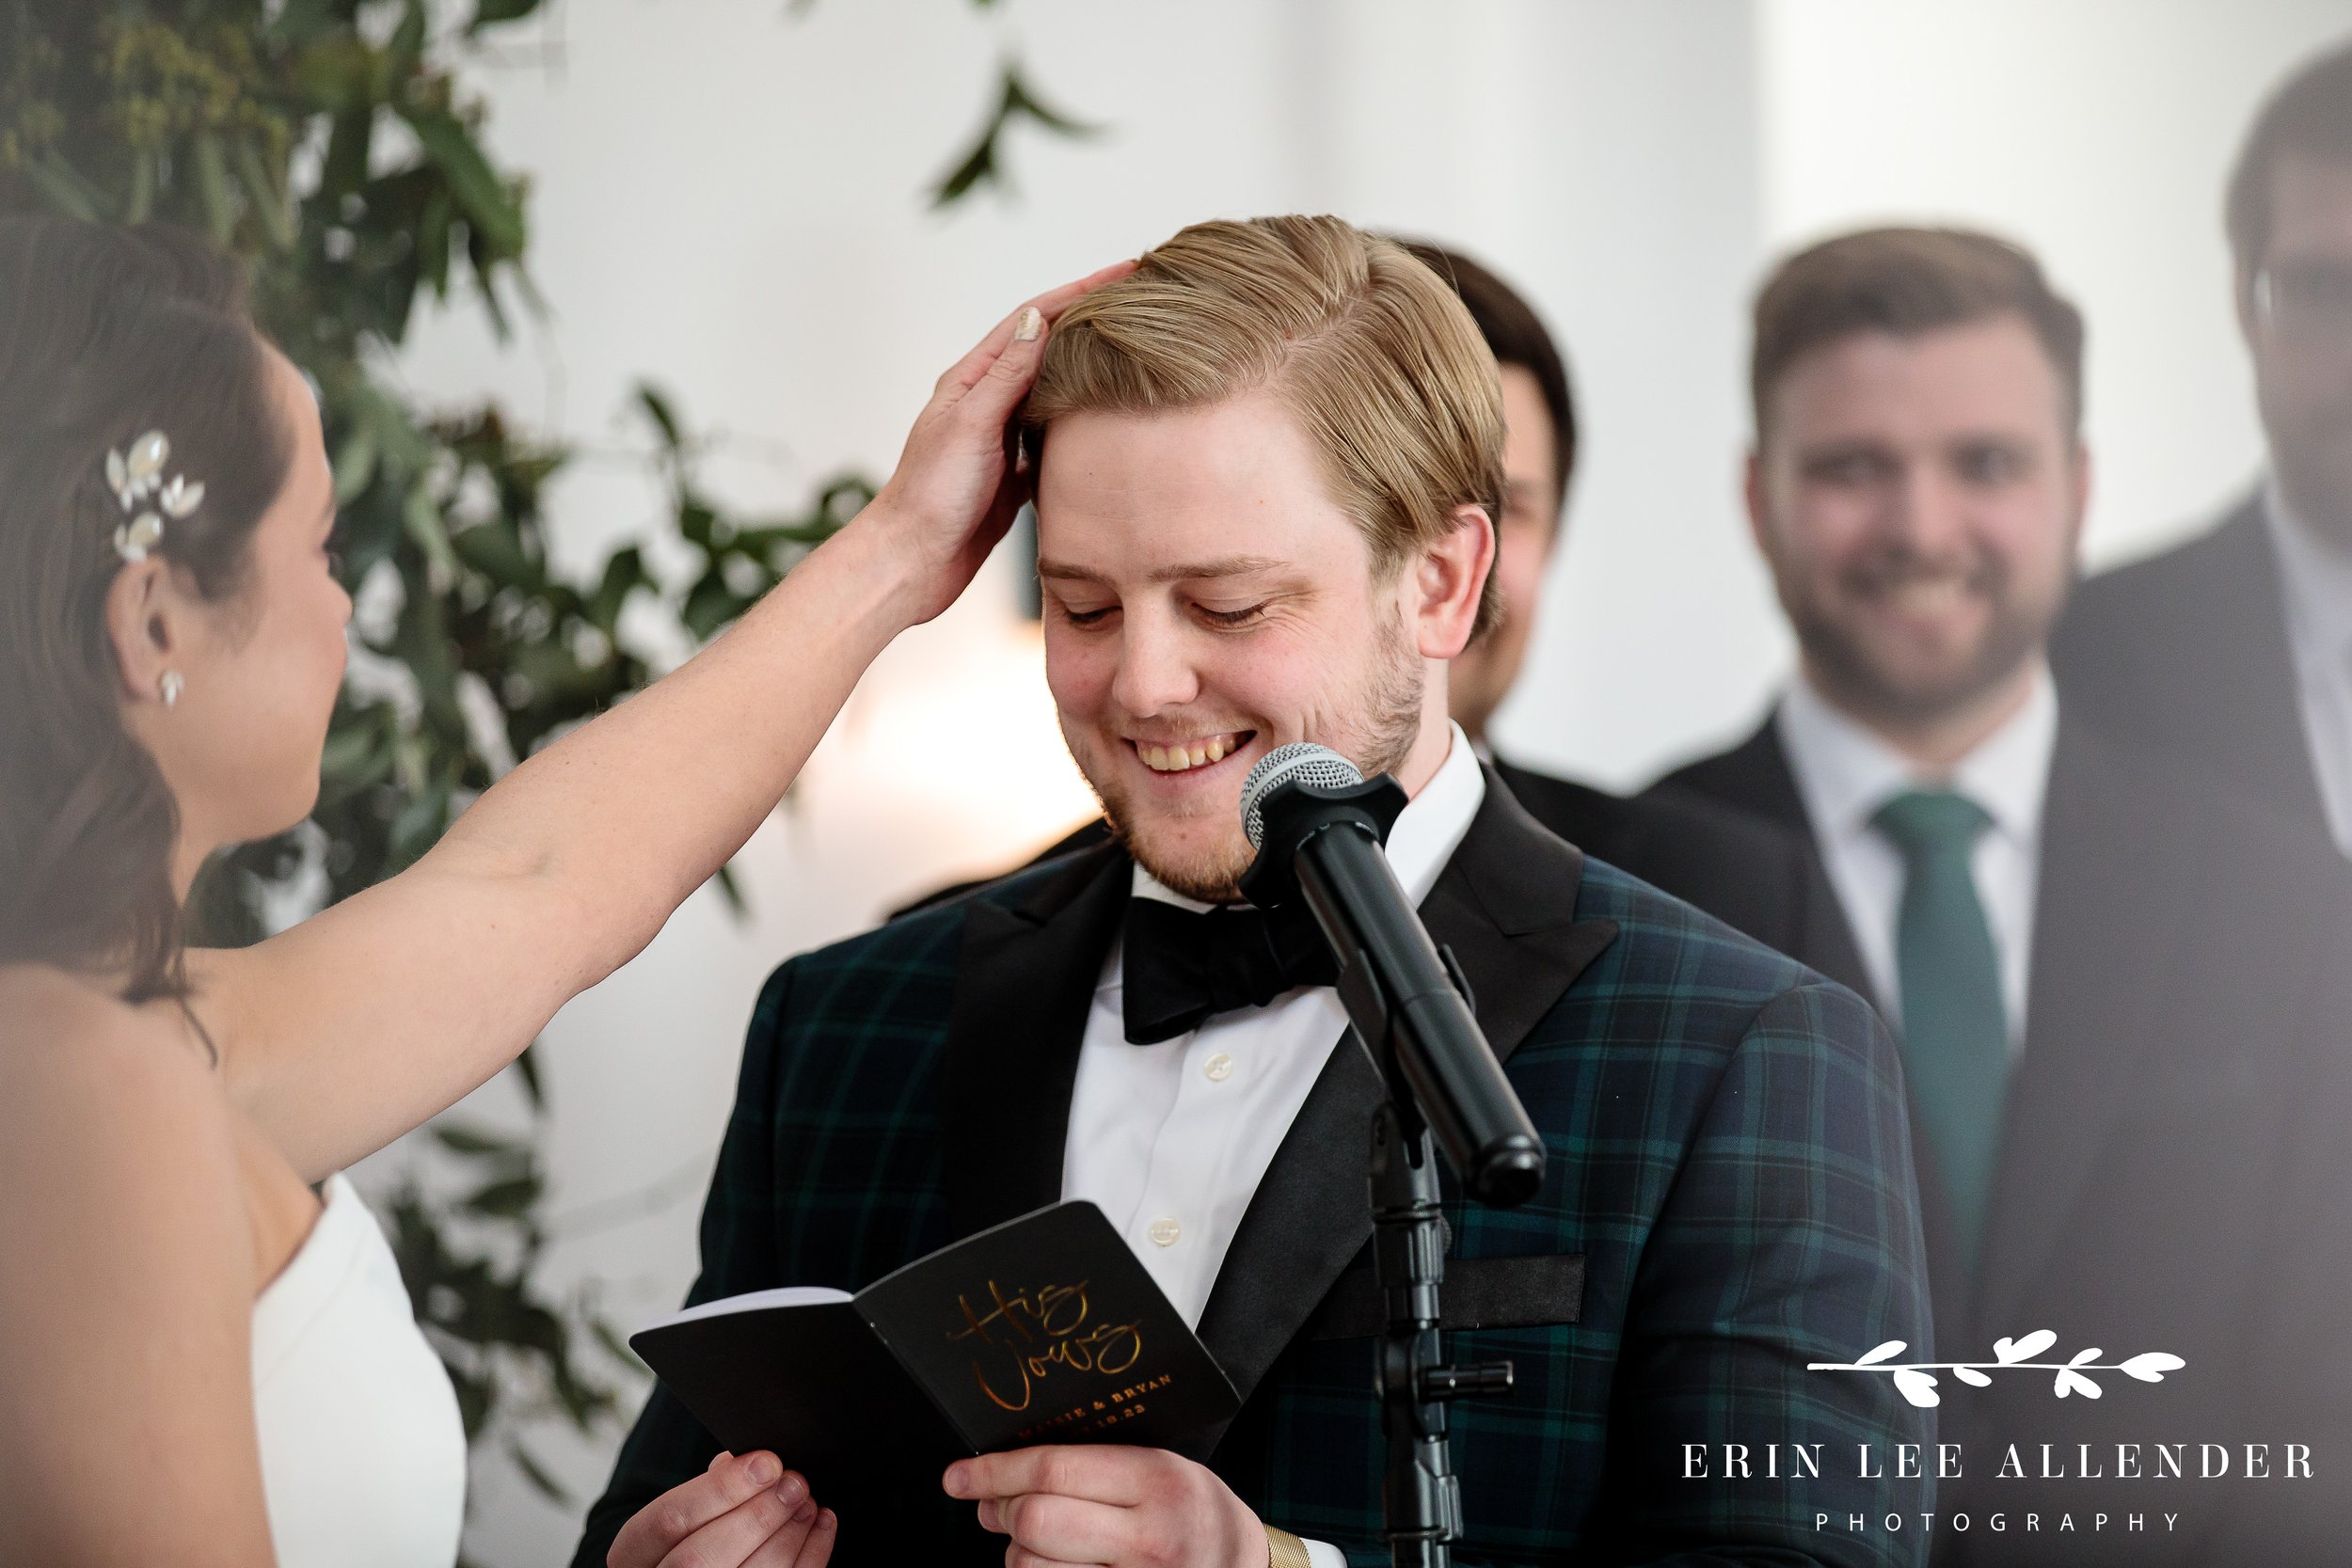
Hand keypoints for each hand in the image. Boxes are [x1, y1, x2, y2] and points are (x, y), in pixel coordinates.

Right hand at [609, 1449, 836, 1567]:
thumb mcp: (679, 1514)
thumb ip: (705, 1490)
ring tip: (807, 1501)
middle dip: (757, 1516)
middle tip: (794, 1484)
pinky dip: (811, 1556)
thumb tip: (742, 1461)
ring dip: (788, 1535)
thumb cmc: (686, 1538)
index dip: (720, 1489)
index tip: (767, 1463)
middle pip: (702, 1556)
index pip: (669, 1519)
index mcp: (633, 1554)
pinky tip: (820, 1526)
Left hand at [857, 258, 1137, 626]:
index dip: (1081, 291)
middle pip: (1049, 349)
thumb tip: (1039, 320)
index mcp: (971, 381)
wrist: (912, 563)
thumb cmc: (931, 496)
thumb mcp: (971, 425)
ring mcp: (1001, 440)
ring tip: (1138, 354)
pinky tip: (1110, 426)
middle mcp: (987, 403)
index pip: (1034, 319)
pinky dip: (1082, 428)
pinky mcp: (1014, 477)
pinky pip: (1055, 441)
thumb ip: (1006, 376)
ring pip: (1056, 394)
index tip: (1127, 269)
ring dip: (1092, 372)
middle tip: (1142, 302)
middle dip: (1093, 322)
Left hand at [944, 1444, 1265, 1567]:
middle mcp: (1152, 1537)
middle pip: (1037, 1520)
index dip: (995, 1471)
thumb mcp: (1163, 1469)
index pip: (1055, 1469)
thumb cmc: (1195, 1515)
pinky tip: (1055, 1567)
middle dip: (1001, 1510)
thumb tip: (1002, 1479)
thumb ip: (1095, 1465)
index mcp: (1160, 1482)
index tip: (960, 1475)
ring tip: (1038, 1544)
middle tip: (993, 1506)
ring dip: (1018, 1555)